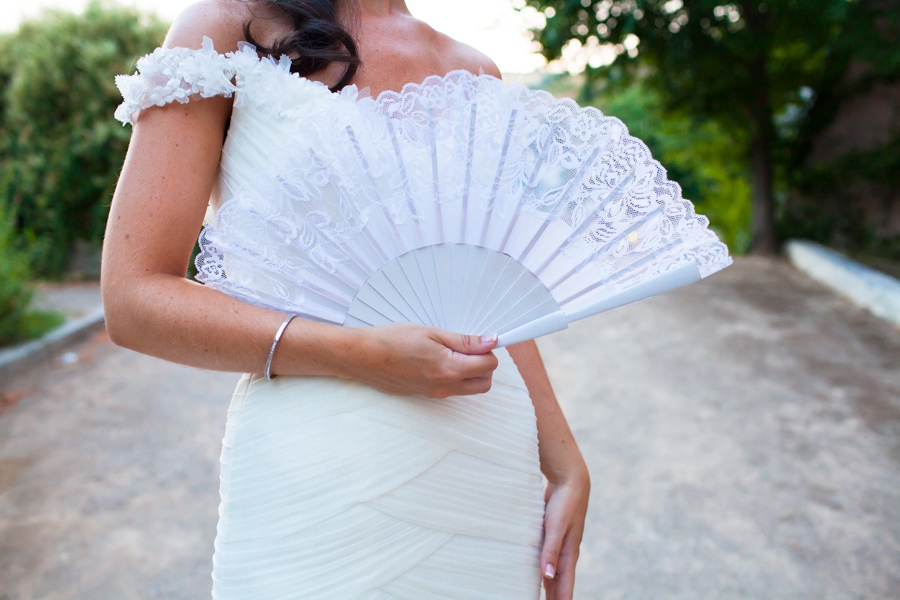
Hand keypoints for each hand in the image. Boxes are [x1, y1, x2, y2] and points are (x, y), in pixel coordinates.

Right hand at [347, 323, 498, 397]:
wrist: (364, 356)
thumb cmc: (393, 340)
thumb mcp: (433, 333)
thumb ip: (465, 341)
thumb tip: (491, 342)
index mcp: (450, 369)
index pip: (489, 365)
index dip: (489, 349)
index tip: (479, 339)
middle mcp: (446, 387)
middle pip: (485, 383)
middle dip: (485, 365)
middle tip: (471, 347)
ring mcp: (436, 394)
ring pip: (470, 389)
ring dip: (471, 372)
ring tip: (453, 352)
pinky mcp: (427, 395)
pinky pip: (453, 389)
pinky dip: (455, 376)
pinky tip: (440, 360)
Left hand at [541, 472, 589, 599]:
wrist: (570, 480)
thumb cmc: (565, 503)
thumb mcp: (556, 526)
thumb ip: (551, 550)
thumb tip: (548, 576)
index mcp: (569, 554)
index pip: (565, 586)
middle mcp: (566, 552)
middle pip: (560, 583)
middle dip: (555, 597)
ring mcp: (561, 544)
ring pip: (554, 572)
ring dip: (549, 587)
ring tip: (542, 599)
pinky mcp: (553, 535)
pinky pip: (548, 559)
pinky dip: (544, 570)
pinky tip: (538, 575)